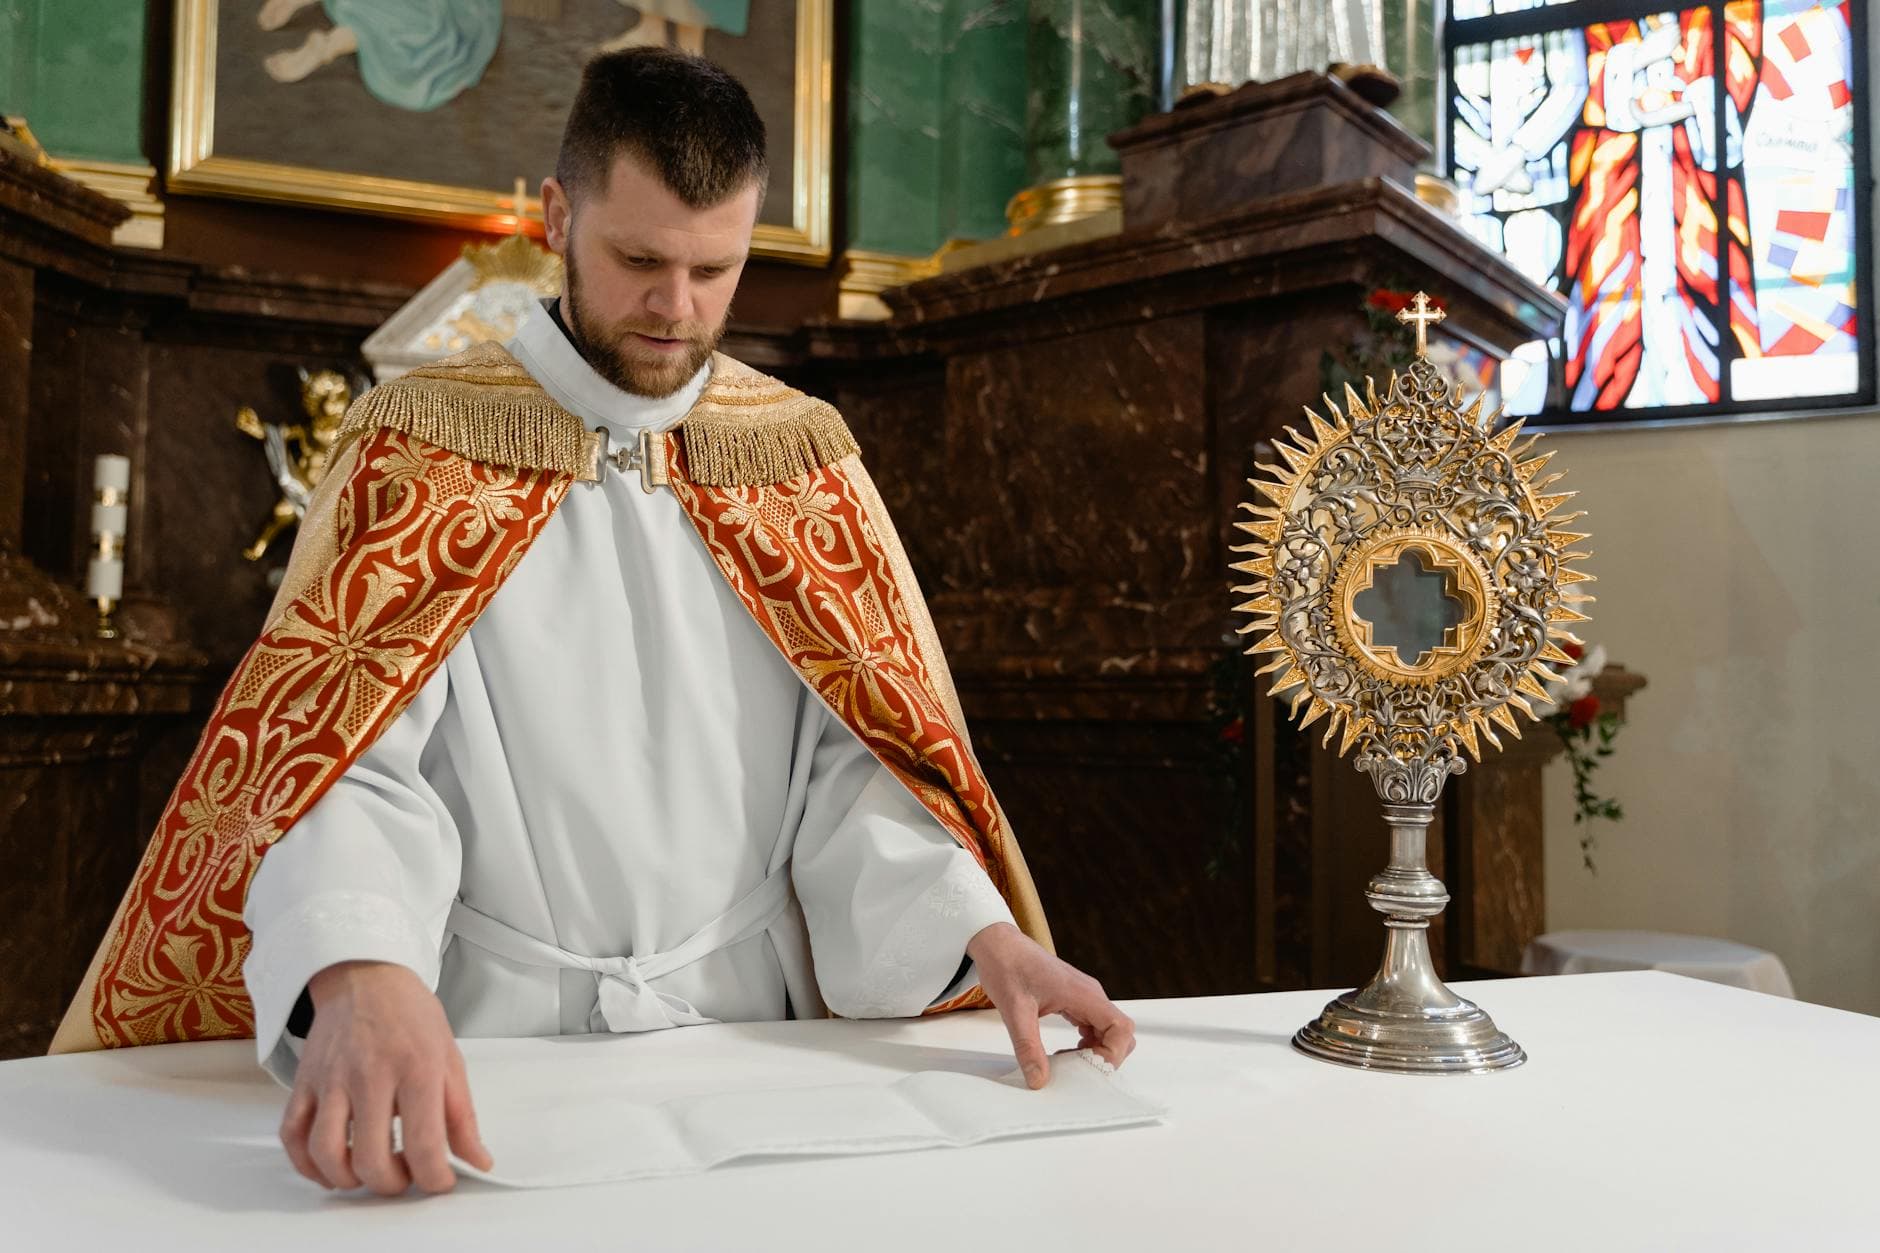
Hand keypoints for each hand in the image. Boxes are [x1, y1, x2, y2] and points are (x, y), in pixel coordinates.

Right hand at [279, 960, 492, 1195]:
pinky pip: (293, 1136)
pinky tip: (331, 1167)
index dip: (435, 1179)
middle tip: (404, 1176)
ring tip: (368, 1173)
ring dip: (348, 1180)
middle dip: (392, 1185)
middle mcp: (370, 1076)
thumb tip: (477, 1161)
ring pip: (326, 1153)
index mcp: (416, 1069)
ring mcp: (331, 1080)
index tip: (440, 1182)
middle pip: (372, 1159)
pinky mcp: (303, 1082)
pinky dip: (307, 1164)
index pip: (424, 1144)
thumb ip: (462, 1117)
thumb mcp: (451, 1060)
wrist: (366, 977)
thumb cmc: (412, 1018)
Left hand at [966, 922, 1135, 1089]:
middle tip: (1078, 1070)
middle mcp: (1089, 994)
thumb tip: (1038, 1079)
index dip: (1112, 1053)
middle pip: (1120, 1031)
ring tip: (1067, 1064)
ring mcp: (1083, 996)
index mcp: (1083, 994)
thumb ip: (1028, 1047)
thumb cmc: (1007, 967)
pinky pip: (1092, 1025)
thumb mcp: (1014, 1011)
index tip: (1089, 1068)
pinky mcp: (1074, 999)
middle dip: (1105, 1056)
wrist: (998, 944)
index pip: (1121, 1028)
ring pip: (1107, 1030)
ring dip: (1095, 1051)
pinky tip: (1064, 1052)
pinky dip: (1085, 1043)